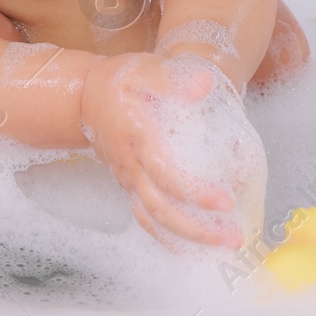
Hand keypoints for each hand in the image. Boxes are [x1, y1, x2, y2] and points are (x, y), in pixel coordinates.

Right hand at [80, 52, 244, 249]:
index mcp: (138, 137)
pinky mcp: (127, 184)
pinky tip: (190, 246)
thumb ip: (172, 79)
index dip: (195, 193)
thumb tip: (205, 84)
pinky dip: (167, 236)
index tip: (225, 202)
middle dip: (198, 229)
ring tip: (221, 246)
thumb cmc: (117, 80)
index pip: (166, 175)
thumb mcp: (143, 69)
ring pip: (152, 219)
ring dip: (187, 238)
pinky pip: (145, 217)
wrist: (82, 96)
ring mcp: (127, 178)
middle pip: (161, 209)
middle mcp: (131, 165)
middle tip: (232, 238)